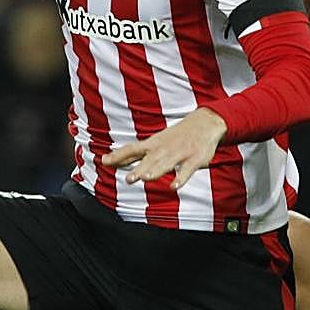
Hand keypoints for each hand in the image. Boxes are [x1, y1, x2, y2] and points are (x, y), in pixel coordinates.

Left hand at [100, 108, 227, 189]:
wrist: (205, 123)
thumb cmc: (175, 136)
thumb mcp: (154, 141)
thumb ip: (133, 153)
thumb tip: (107, 160)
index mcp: (153, 144)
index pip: (133, 149)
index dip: (119, 156)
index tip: (104, 161)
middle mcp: (164, 149)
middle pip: (150, 160)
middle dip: (139, 169)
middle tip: (128, 179)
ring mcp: (180, 154)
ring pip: (166, 164)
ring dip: (156, 171)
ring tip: (146, 178)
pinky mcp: (194, 159)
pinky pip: (187, 170)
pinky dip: (180, 178)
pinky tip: (174, 186)